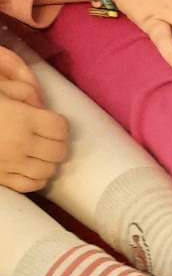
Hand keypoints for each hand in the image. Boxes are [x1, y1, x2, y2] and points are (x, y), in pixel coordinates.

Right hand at [0, 48, 67, 191]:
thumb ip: (22, 90)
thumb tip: (41, 107)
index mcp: (21, 119)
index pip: (60, 128)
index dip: (59, 123)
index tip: (52, 119)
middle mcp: (20, 145)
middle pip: (58, 151)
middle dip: (57, 142)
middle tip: (48, 136)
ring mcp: (11, 165)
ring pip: (48, 171)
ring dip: (48, 161)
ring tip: (40, 152)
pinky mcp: (1, 178)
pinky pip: (31, 185)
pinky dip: (37, 178)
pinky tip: (30, 167)